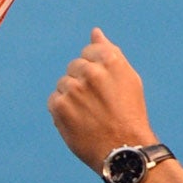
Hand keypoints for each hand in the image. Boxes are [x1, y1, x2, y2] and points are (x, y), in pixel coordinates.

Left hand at [47, 28, 158, 171]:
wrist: (123, 149)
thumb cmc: (129, 113)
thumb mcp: (127, 78)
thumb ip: (109, 52)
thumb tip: (94, 32)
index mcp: (110, 60)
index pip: (88, 53)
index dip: (95, 72)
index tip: (104, 89)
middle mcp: (91, 71)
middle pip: (74, 67)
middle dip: (82, 82)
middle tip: (98, 104)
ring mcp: (73, 88)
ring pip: (63, 83)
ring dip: (72, 97)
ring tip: (89, 114)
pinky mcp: (60, 106)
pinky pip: (54, 100)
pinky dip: (62, 110)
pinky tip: (78, 121)